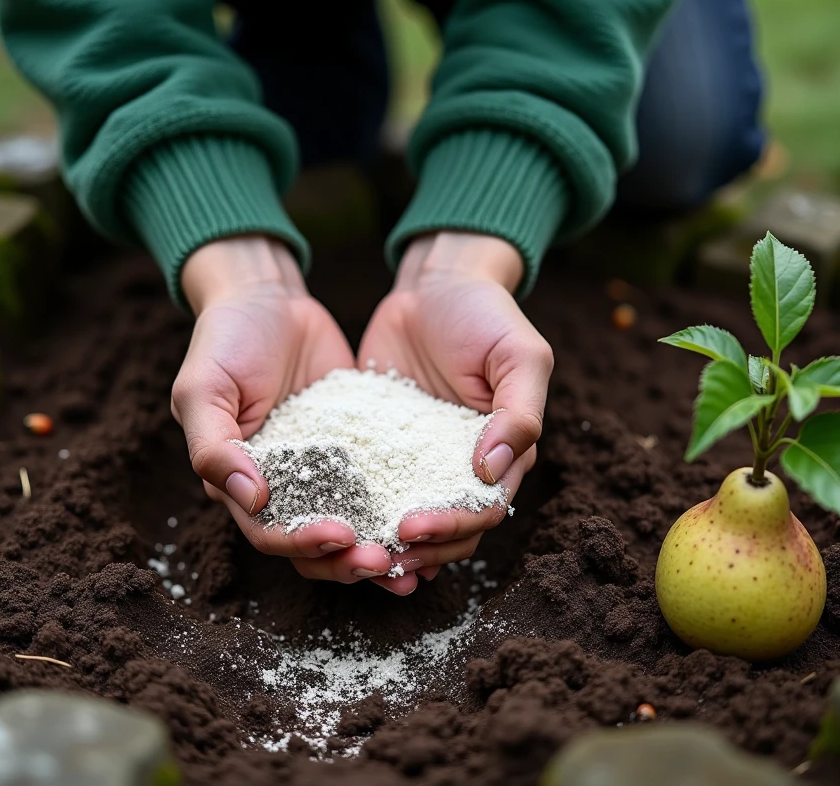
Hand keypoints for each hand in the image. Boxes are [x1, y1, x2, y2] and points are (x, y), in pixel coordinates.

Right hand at [172, 236, 406, 592]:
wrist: (267, 298)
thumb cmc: (223, 341)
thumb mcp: (204, 389)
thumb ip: (214, 447)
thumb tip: (251, 499)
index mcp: (239, 484)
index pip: (269, 533)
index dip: (301, 543)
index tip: (339, 536)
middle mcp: (283, 487)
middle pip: (315, 546)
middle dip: (349, 560)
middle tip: (385, 562)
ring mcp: (324, 470)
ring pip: (354, 525)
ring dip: (379, 546)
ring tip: (414, 560)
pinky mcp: (359, 448)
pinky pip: (382, 485)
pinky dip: (402, 506)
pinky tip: (435, 515)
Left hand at [358, 232, 552, 582]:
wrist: (436, 283)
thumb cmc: (488, 315)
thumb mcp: (520, 355)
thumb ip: (519, 412)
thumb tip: (493, 471)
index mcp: (502, 457)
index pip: (480, 511)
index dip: (450, 527)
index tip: (413, 527)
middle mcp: (458, 469)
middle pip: (442, 532)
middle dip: (411, 550)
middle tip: (373, 556)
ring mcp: (414, 461)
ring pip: (400, 519)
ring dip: (378, 543)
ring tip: (346, 556)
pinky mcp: (375, 445)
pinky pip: (362, 486)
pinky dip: (348, 509)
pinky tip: (319, 520)